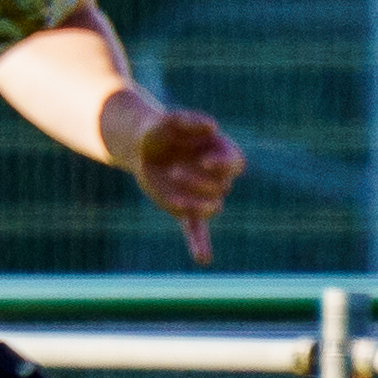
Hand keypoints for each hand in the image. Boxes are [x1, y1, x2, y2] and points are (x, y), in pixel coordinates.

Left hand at [129, 106, 244, 262]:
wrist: (142, 147)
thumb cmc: (161, 131)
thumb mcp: (169, 120)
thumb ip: (189, 119)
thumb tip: (212, 127)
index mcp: (220, 153)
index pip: (235, 163)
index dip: (223, 164)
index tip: (205, 161)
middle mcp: (216, 176)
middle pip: (221, 186)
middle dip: (199, 182)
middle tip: (172, 171)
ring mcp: (200, 194)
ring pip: (212, 207)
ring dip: (194, 204)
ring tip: (171, 194)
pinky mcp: (183, 208)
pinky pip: (196, 229)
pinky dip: (199, 243)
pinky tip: (202, 258)